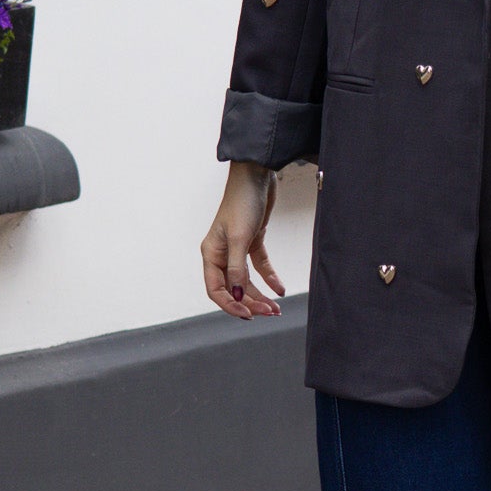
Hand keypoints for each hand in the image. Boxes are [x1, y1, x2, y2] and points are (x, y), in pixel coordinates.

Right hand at [201, 161, 285, 319]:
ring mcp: (237, 248)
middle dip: (250, 302)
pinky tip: (279, 288)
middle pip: (233, 288)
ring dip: (260, 294)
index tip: (248, 314)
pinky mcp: (252, 241)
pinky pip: (260, 266)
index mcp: (210, 253)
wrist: (257, 175)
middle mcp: (221, 253)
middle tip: (269, 312)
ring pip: (247, 280)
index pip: (215, 289)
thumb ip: (238, 269)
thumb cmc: (242, 202)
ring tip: (275, 307)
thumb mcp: (239, 238)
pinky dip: (269, 278)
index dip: (230, 305)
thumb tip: (238, 294)